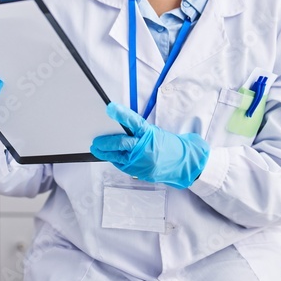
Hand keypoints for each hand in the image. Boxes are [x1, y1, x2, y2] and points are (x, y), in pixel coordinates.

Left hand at [90, 102, 209, 188]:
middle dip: (105, 143)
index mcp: (150, 134)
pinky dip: (115, 160)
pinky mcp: (140, 172)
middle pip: (120, 143)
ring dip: (105, 153)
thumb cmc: (169, 146)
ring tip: (97, 149)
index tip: (109, 108)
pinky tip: (109, 156)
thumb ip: (138, 132)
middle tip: (96, 140)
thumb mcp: (155, 133)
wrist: (184, 164)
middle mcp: (145, 148)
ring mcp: (142, 162)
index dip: (120, 114)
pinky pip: (122, 165)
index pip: (133, 121)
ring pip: (118, 157)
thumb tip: (120, 128)